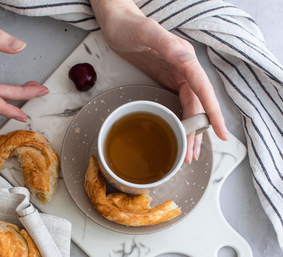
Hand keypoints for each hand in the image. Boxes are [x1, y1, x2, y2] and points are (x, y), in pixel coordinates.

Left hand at [90, 0, 227, 162]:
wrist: (117, 21)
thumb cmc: (129, 26)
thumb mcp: (146, 34)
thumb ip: (167, 45)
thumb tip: (187, 59)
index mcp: (184, 59)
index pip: (203, 90)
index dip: (212, 113)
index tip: (220, 133)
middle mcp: (185, 68)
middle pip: (197, 106)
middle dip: (197, 132)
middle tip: (192, 155)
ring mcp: (178, 75)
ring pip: (191, 109)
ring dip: (191, 131)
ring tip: (189, 153)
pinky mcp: (169, 80)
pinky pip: (181, 105)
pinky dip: (183, 122)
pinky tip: (182, 134)